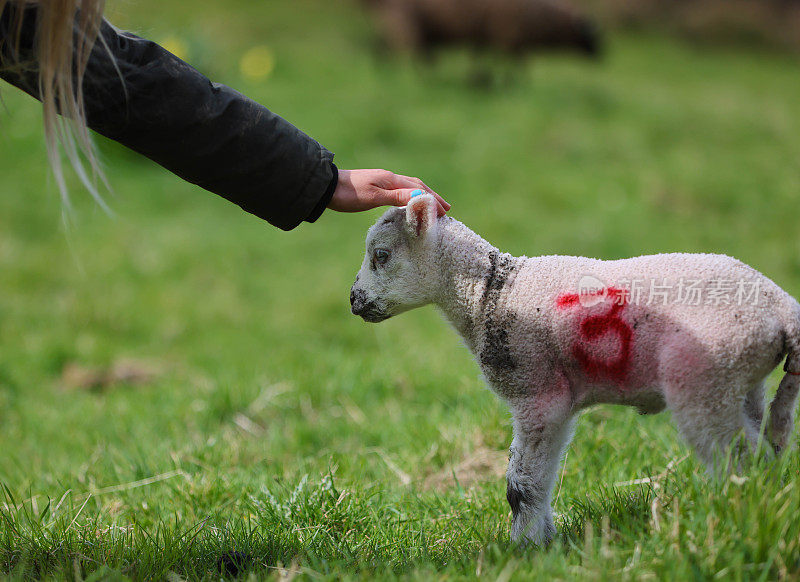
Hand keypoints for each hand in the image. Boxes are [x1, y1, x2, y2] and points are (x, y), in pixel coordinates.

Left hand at [328, 169, 449, 215]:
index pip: (419, 189)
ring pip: (409, 187)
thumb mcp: (373, 197)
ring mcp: (383, 181)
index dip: (433, 199)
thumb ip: (396, 197)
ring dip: (423, 195)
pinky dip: (411, 196)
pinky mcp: (376, 186)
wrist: (326, 187)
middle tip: (446, 210)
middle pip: (417, 185)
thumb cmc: (348, 194)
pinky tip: (410, 202)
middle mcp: (389, 178)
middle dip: (432, 197)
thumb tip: (420, 195)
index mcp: (391, 180)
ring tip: (432, 206)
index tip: (446, 211)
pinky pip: (400, 190)